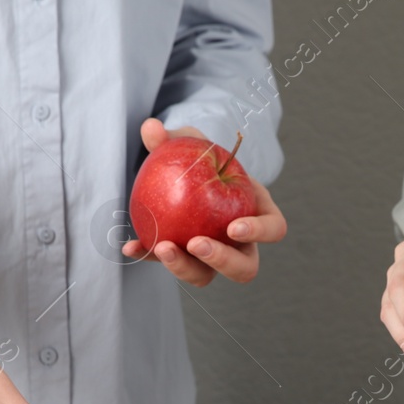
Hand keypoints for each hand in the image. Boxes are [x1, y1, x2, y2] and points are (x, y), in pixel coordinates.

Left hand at [121, 119, 286, 285]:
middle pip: (244, 267)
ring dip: (185, 268)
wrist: (182, 174)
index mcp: (257, 212)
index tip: (233, 228)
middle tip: (195, 244)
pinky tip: (130, 247)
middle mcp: (240, 243)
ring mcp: (212, 256)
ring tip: (163, 248)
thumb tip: (150, 128)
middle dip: (221, 260)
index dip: (259, 232)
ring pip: (207, 276)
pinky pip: (169, 263)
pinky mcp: (183, 259)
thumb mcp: (193, 143)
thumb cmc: (200, 157)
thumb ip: (175, 137)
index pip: (274, 229)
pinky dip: (149, 257)